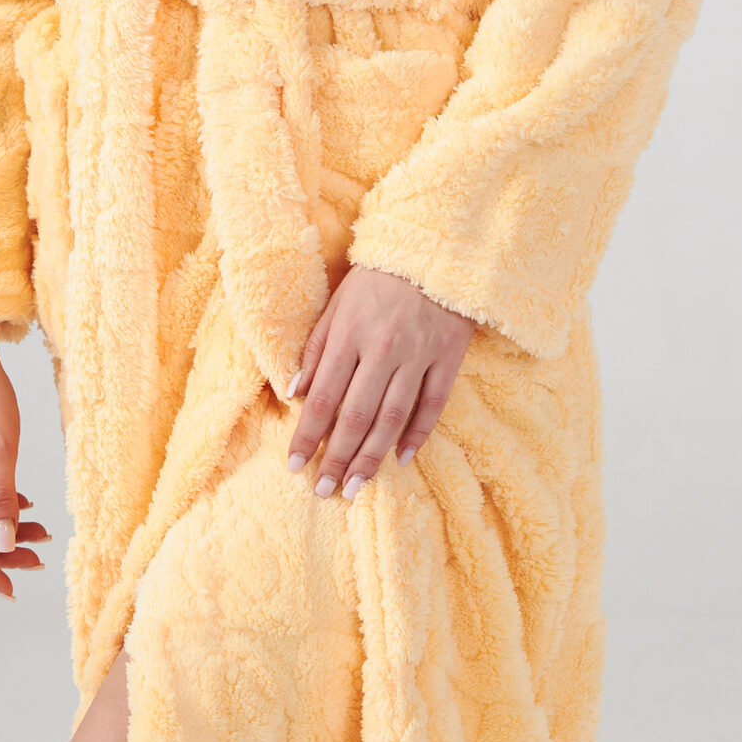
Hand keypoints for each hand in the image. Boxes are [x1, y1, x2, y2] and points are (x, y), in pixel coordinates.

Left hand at [283, 264, 476, 500]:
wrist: (433, 251)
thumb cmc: (375, 280)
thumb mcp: (336, 306)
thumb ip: (315, 350)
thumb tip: (293, 394)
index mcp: (349, 334)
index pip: (322, 396)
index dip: (307, 435)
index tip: (294, 466)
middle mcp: (382, 348)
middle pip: (356, 414)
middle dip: (337, 457)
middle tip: (324, 490)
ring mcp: (418, 354)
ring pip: (393, 416)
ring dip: (372, 456)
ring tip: (355, 486)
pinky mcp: (448, 357)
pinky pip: (433, 404)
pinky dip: (417, 433)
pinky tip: (400, 459)